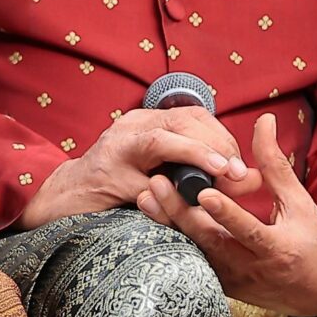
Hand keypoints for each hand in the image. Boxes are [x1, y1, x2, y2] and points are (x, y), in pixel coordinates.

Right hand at [19, 106, 255, 228]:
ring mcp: (115, 151)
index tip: (239, 164)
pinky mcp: (106, 179)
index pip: (192, 116)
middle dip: (218, 145)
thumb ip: (202, 173)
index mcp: (144, 122)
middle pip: (182, 122)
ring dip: (198, 154)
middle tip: (239, 173)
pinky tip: (187, 199)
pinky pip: (143, 184)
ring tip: (225, 171)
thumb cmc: (118, 189)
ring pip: (161, 142)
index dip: (222, 136)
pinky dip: (168, 193)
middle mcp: (129, 128)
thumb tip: (253, 179)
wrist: (64, 200)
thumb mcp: (162, 175)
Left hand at [138, 112, 316, 316]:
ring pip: (194, 251)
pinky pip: (191, 259)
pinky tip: (152, 215)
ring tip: (146, 196)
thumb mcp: (298, 201)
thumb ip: (274, 163)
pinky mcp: (219, 284)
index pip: (248, 231)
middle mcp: (252, 268)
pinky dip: (171, 238)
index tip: (204, 192)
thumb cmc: (311, 238)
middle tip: (157, 183)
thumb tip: (264, 120)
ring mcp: (232, 279)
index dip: (227, 214)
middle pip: (210, 241)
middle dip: (182, 213)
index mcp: (278, 248)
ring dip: (169, 225)